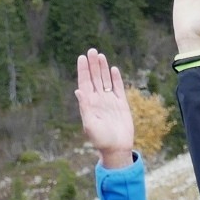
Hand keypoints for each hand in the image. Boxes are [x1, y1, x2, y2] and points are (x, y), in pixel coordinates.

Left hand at [75, 50, 134, 169]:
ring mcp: (109, 101)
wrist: (116, 149)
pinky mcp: (121, 104)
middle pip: (95, 78)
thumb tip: (78, 91)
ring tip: (100, 55)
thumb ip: (84, 108)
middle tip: (91, 50)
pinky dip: (116, 79)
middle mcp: (98, 100)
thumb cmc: (100, 140)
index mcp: (89, 104)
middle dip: (93, 65)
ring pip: (105, 80)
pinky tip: (113, 69)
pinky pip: (118, 88)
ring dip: (103, 68)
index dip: (83, 70)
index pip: (85, 83)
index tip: (82, 58)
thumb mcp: (90, 125)